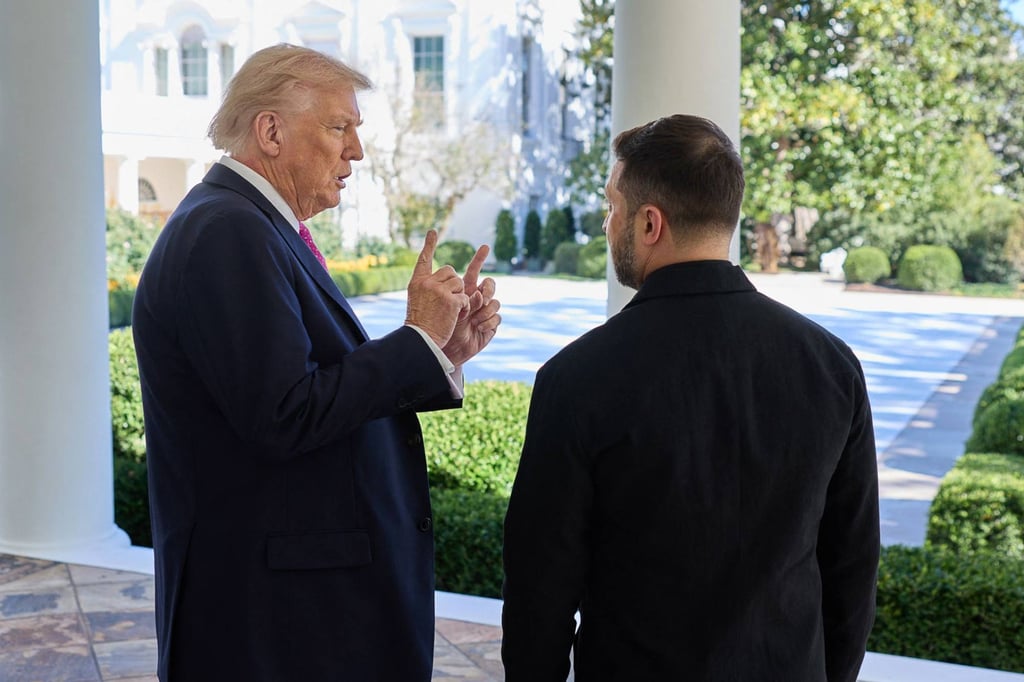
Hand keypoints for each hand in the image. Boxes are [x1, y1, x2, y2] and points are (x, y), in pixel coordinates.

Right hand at [405, 230, 469, 347]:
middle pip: (450, 271)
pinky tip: (456, 316)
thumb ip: (429, 288)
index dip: (429, 245)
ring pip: (460, 283)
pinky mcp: (452, 300)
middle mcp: (427, 282)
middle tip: (448, 300)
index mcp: (417, 282)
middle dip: (454, 284)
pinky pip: (466, 298)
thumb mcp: (418, 301)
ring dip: (460, 296)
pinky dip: (464, 308)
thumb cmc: (420, 324)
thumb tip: (448, 278)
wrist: (420, 339)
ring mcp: (440, 290)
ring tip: (450, 310)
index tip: (433, 231)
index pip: (424, 259)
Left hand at [442, 243, 501, 365]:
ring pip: (495, 302)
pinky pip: (497, 318)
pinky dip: (488, 322)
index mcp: (464, 290)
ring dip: (485, 311)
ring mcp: (485, 311)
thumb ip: (455, 294)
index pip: (474, 270)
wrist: (445, 347)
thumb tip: (476, 291)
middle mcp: (477, 298)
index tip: (485, 246)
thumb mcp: (444, 305)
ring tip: (473, 320)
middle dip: (488, 289)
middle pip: (490, 284)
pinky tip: (478, 328)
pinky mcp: (491, 325)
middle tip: (480, 297)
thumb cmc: (439, 326)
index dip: (479, 258)